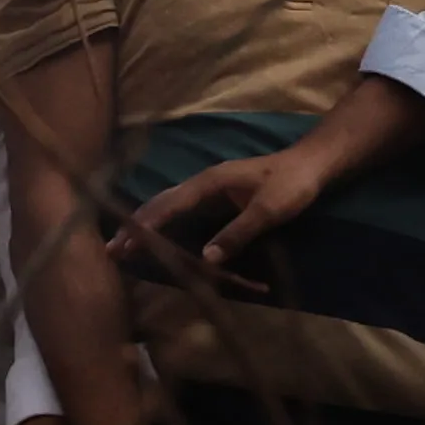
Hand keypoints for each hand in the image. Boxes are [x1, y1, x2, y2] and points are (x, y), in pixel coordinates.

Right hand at [125, 125, 346, 283]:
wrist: (312, 164)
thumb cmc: (292, 184)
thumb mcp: (268, 211)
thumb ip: (237, 233)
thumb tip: (205, 259)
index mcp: (211, 182)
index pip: (171, 204)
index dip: (147, 224)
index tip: (126, 240)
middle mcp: (204, 183)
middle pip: (162, 202)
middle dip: (136, 223)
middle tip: (112, 248)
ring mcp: (210, 189)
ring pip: (169, 204)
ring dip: (146, 222)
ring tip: (125, 242)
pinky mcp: (218, 197)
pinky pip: (182, 209)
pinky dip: (164, 221)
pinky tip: (157, 233)